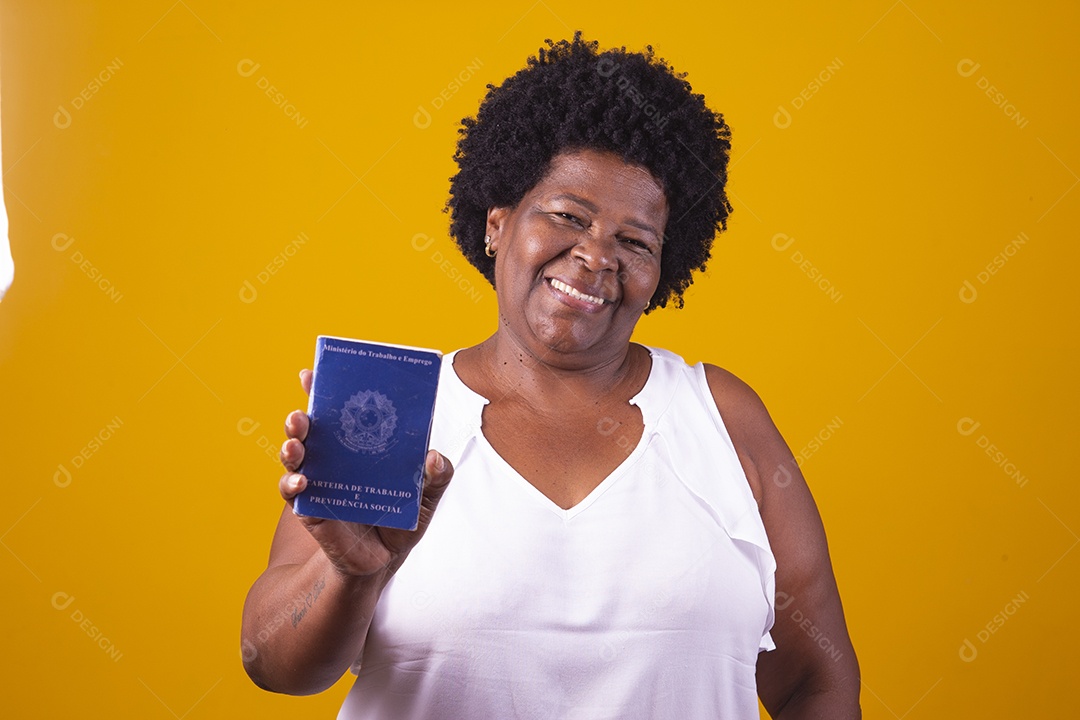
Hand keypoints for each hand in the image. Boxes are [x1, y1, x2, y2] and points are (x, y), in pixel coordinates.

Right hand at [278, 369, 453, 577]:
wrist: (382, 561)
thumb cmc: (402, 519)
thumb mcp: (427, 496)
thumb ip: (437, 476)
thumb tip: (433, 456)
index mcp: (359, 444)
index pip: (339, 410)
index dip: (322, 390)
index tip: (311, 372)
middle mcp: (333, 456)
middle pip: (311, 429)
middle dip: (301, 417)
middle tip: (301, 414)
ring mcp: (318, 480)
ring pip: (296, 456)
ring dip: (292, 446)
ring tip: (295, 444)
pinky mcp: (310, 508)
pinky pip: (294, 493)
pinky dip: (293, 486)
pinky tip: (301, 482)